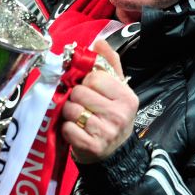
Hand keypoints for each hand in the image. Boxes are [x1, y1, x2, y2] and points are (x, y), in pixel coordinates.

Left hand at [61, 40, 138, 163]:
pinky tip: (76, 130)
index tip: (90, 89)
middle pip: (80, 92)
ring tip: (79, 117)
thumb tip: (100, 41)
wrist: (114, 152)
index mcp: (126, 97)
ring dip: (69, 112)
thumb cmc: (111, 116)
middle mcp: (119, 115)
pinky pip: (67, 128)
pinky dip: (67, 129)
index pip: (94, 77)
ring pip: (71, 109)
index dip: (86, 82)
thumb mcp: (116, 88)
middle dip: (76, 97)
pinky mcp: (92, 146)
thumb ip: (108, 63)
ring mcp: (106, 132)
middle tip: (83, 105)